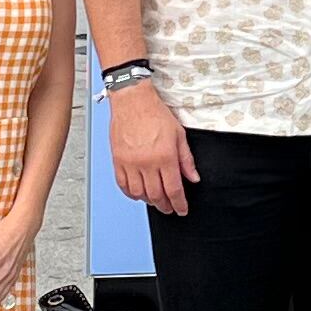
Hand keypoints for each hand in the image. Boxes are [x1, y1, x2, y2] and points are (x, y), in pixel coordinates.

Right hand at [108, 81, 196, 213]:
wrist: (132, 100)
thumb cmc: (155, 113)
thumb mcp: (178, 134)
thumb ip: (186, 159)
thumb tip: (193, 177)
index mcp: (165, 156)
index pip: (174, 189)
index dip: (179, 204)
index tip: (181, 210)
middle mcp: (147, 162)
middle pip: (156, 195)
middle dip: (165, 206)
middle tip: (170, 208)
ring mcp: (130, 163)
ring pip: (139, 193)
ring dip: (149, 201)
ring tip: (156, 200)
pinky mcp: (117, 161)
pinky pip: (123, 185)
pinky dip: (131, 194)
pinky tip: (138, 193)